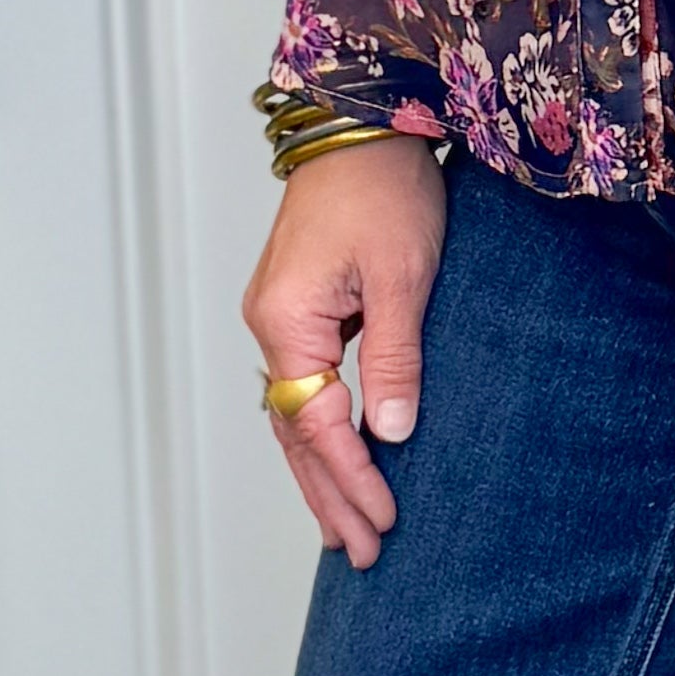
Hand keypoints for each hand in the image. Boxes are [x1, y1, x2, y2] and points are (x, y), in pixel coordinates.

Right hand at [241, 139, 446, 567]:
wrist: (363, 121)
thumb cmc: (385, 187)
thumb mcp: (403, 276)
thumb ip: (393, 357)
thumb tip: (389, 433)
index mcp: (287, 322)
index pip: (318, 425)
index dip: (351, 479)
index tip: (382, 523)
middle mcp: (271, 325)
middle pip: (293, 433)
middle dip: (328, 494)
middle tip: (360, 554)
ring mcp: (280, 316)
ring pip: (293, 415)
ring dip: (319, 473)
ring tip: (342, 529)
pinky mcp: (299, 306)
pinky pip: (302, 387)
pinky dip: (319, 433)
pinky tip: (337, 460)